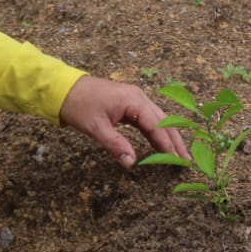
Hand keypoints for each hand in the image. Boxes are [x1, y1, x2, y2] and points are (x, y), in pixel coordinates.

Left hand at [59, 75, 188, 167]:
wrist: (64, 88)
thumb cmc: (79, 105)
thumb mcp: (95, 127)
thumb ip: (115, 144)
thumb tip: (131, 163)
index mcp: (133, 100)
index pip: (157, 124)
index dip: (167, 143)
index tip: (177, 160)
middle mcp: (138, 97)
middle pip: (164, 121)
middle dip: (175, 141)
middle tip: (186, 160)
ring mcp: (135, 100)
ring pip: (158, 120)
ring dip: (168, 137)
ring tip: (179, 155)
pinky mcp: (129, 105)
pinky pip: (148, 119)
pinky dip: (156, 133)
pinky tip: (161, 146)